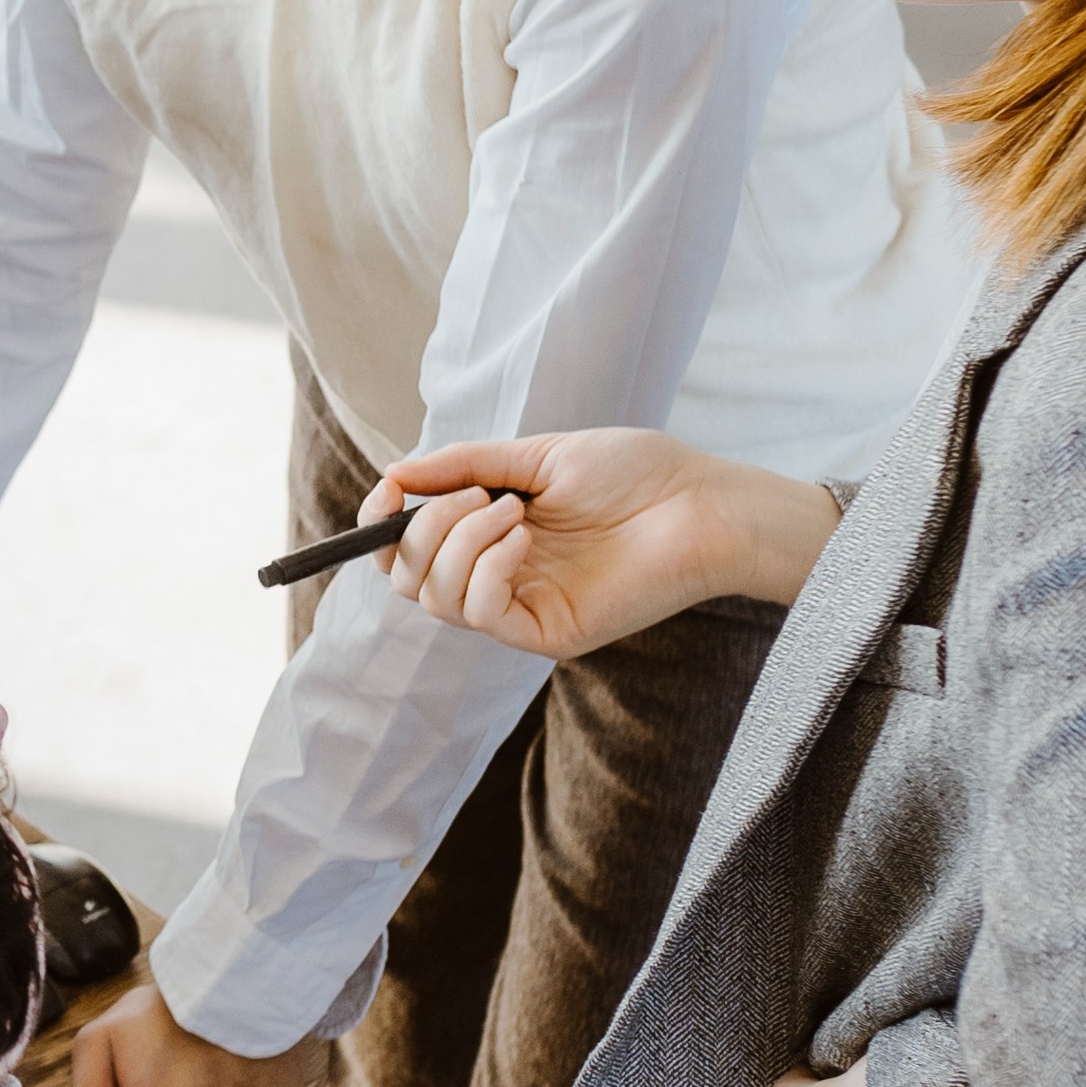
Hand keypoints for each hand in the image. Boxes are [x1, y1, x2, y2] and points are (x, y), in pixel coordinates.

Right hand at [372, 427, 841, 660]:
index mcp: (492, 535)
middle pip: (408, 578)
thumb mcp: (535, 455)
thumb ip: (464, 465)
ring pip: (434, 598)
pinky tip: (524, 538)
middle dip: (421, 529)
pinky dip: (485, 567)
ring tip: (509, 510)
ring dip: (456, 542)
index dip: (383, 522)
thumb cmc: (637, 475)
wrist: (703, 504)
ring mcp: (521, 606)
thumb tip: (395, 473)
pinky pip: (479, 613)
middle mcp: (499, 576)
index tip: (390, 488)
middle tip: (476, 496)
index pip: (408, 548)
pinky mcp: (546, 631)